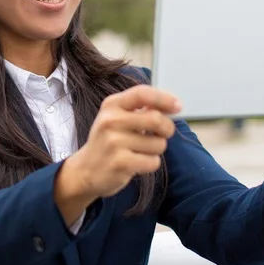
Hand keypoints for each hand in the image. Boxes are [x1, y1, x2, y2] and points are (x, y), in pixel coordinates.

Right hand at [54, 85, 180, 224]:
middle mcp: (110, 121)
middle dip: (167, 128)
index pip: (142, 93)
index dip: (164, 99)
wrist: (85, 171)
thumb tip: (172, 105)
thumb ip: (139, 109)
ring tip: (141, 151)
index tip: (178, 106)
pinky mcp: (120, 163)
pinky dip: (151, 163)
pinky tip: (137, 163)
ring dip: (156, 149)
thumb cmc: (108, 141)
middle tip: (163, 134)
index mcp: (111, 105)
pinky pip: (153, 161)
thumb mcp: (116, 118)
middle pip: (155, 118)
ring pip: (158, 143)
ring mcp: (114, 142)